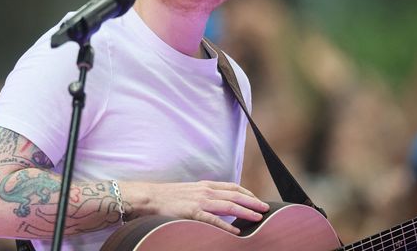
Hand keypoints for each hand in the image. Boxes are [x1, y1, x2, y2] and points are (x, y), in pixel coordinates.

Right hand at [124, 180, 268, 234]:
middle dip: (253, 202)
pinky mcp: (192, 212)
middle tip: (266, 208)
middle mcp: (205, 191)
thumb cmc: (167, 196)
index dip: (247, 193)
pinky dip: (226, 225)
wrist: (150, 197)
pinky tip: (236, 231)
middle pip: (235, 195)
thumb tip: (216, 203)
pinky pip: (213, 220)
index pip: (232, 186)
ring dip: (246, 211)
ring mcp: (200, 201)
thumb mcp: (189, 191)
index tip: (257, 199)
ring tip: (258, 218)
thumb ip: (204, 195)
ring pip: (229, 205)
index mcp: (205, 185)